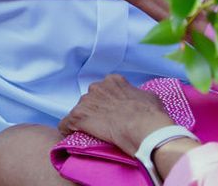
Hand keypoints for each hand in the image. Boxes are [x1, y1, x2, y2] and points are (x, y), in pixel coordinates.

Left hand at [58, 76, 186, 156]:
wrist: (145, 129)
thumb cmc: (152, 115)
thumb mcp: (150, 97)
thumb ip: (138, 94)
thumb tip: (138, 99)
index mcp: (114, 81)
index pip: (106, 89)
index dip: (109, 101)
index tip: (114, 112)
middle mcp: (97, 87)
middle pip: (91, 99)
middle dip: (96, 109)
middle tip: (105, 124)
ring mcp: (86, 101)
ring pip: (80, 110)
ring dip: (84, 120)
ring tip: (92, 133)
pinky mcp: (78, 116)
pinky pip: (66, 123)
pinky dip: (67, 130)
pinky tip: (70, 136)